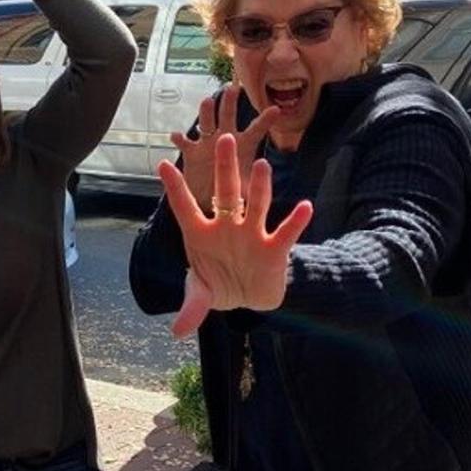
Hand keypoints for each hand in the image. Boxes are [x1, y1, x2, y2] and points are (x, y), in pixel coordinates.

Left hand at [158, 132, 312, 337]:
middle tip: (224, 140)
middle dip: (225, 170)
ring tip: (263, 166)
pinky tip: (305, 207)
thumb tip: (178, 331)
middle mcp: (226, 228)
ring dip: (260, 188)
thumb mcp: (202, 296)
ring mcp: (250, 235)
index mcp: (200, 234)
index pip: (185, 207)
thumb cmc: (220, 285)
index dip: (175, 189)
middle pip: (226, 194)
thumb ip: (192, 308)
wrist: (250, 296)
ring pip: (256, 206)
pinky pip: (285, 233)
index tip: (164, 164)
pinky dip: (295, 221)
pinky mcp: (273, 249)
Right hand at [169, 84, 278, 211]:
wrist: (210, 203)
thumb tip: (266, 191)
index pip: (256, 130)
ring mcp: (207, 144)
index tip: (275, 110)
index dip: (265, 120)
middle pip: (228, 116)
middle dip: (230, 103)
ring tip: (207, 101)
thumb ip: (254, 189)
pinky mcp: (192, 153)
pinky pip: (184, 143)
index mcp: (243, 146)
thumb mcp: (247, 192)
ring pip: (206, 122)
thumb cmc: (234, 196)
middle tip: (233, 88)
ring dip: (206, 112)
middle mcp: (226, 140)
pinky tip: (176, 136)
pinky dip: (180, 139)